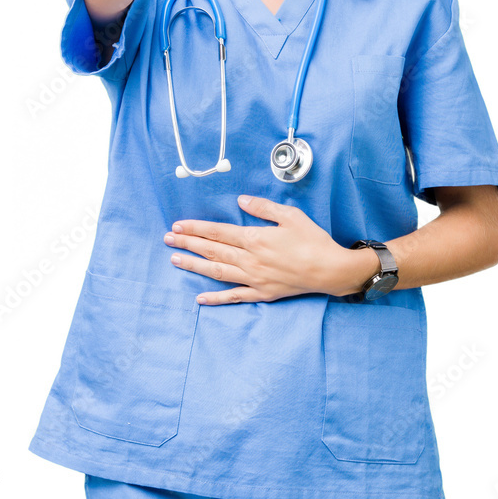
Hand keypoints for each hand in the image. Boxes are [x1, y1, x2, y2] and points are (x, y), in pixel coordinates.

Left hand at [163, 195, 353, 304]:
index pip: (217, 232)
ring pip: (217, 272)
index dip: (196, 228)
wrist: (330, 270)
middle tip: (167, 239)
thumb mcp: (290, 215)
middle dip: (188, 243)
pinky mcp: (262, 293)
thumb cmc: (312, 240)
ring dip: (194, 266)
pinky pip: (234, 297)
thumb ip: (263, 207)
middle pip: (212, 251)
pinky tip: (200, 298)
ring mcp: (254, 279)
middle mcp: (249, 260)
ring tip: (175, 260)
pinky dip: (216, 298)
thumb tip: (241, 200)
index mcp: (254, 238)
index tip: (178, 225)